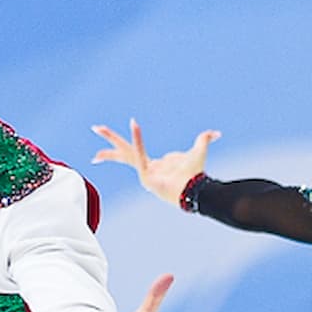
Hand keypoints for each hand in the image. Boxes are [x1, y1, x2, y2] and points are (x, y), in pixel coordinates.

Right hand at [91, 119, 219, 205]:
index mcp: (154, 164)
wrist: (196, 189)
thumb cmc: (195, 174)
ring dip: (112, 139)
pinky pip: (140, 155)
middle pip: (123, 151)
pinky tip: (134, 124)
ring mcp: (144, 174)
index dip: (134, 136)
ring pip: (124, 152)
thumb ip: (204, 139)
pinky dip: (138, 140)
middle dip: (109, 139)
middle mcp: (146, 168)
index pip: (135, 150)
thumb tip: (217, 133)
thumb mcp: (199, 151)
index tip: (132, 122)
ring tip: (97, 128)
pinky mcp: (146, 178)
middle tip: (95, 127)